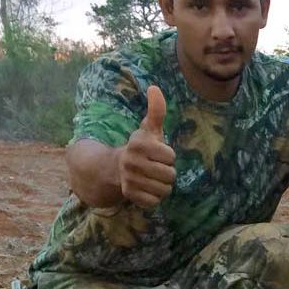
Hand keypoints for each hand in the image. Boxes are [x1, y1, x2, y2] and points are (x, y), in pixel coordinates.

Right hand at [118, 85, 175, 207]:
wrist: (117, 168)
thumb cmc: (142, 148)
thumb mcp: (150, 129)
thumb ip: (156, 111)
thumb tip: (155, 87)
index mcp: (138, 144)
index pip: (171, 156)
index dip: (168, 156)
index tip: (158, 153)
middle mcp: (130, 161)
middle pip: (170, 175)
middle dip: (168, 172)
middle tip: (156, 168)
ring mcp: (129, 179)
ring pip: (165, 189)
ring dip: (163, 185)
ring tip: (152, 178)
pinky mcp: (130, 195)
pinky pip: (155, 201)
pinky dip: (155, 197)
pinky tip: (147, 189)